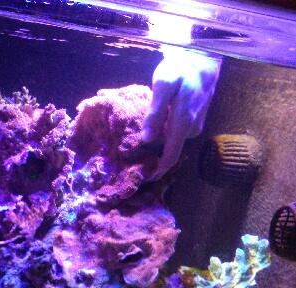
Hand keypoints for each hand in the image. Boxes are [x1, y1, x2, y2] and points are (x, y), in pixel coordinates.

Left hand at [142, 48, 220, 179]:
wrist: (204, 56)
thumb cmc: (181, 68)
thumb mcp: (163, 86)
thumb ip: (155, 113)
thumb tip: (146, 139)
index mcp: (183, 122)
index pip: (171, 155)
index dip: (159, 169)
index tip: (148, 179)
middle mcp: (192, 128)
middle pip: (170, 147)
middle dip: (154, 150)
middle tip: (134, 148)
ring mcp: (196, 123)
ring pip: (173, 137)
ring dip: (160, 136)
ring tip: (144, 127)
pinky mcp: (197, 118)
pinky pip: (178, 129)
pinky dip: (167, 127)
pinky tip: (159, 117)